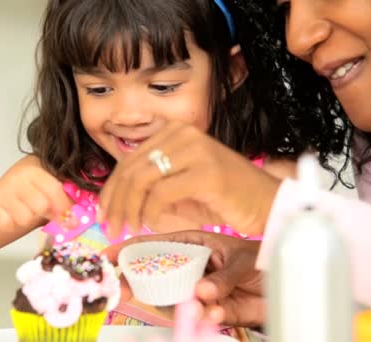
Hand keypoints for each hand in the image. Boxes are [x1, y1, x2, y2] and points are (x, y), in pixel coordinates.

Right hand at [0, 155, 72, 231]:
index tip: (72, 220)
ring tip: (23, 210)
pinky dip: (11, 225)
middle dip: (45, 214)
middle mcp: (18, 173)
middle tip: (43, 213)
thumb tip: (80, 217)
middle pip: (41, 206)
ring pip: (25, 218)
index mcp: (36, 165)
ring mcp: (2, 188)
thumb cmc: (29, 193)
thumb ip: (65, 197)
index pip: (55, 189)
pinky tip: (9, 215)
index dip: (65, 207)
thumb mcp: (47, 188)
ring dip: (27, 220)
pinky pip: (8, 224)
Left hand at [98, 121, 281, 236]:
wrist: (267, 203)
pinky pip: (161, 193)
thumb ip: (150, 185)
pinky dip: (151, 212)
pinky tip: (154, 224)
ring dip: (129, 209)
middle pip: (131, 169)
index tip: (103, 214)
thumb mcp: (179, 187)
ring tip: (129, 228)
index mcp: (174, 132)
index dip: (111, 189)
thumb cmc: (223, 197)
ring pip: (141, 179)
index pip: (129, 160)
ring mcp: (195, 149)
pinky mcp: (205, 170)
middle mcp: (183, 134)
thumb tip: (115, 201)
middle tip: (110, 227)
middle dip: (115, 202)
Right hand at [103, 230, 264, 326]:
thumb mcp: (244, 261)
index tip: (107, 256)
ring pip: (173, 300)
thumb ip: (222, 277)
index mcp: (194, 245)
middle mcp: (191, 268)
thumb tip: (201, 293)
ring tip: (198, 306)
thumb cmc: (265, 261)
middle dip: (138, 283)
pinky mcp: (210, 312)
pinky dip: (206, 317)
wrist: (289, 288)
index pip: (157, 244)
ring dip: (179, 305)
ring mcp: (198, 291)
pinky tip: (217, 312)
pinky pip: (197, 318)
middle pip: (155, 275)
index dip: (130, 249)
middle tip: (123, 291)